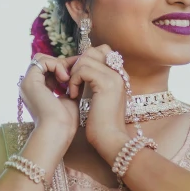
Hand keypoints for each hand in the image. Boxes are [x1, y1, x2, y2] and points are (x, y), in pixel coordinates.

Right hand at [19, 54, 78, 145]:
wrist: (58, 130)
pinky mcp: (30, 81)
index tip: (77, 71)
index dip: (63, 67)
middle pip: (44, 62)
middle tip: (75, 71)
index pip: (47, 69)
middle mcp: (29, 86)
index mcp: (37, 91)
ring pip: (41, 59)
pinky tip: (65, 78)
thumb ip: (70, 84)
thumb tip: (79, 69)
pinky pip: (42, 61)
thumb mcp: (69, 97)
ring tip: (68, 77)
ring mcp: (27, 83)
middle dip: (61, 63)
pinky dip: (56, 65)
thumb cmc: (65, 121)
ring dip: (59, 64)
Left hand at [68, 45, 129, 160]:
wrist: (110, 140)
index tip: (74, 78)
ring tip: (71, 90)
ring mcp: (114, 76)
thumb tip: (77, 72)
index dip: (84, 61)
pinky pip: (83, 69)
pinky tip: (73, 95)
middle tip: (70, 82)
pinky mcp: (106, 83)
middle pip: (93, 51)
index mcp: (118, 75)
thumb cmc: (101, 124)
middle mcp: (119, 72)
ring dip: (73, 73)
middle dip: (76, 64)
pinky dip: (73, 80)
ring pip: (86, 58)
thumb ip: (92, 83)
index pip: (101, 52)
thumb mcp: (97, 98)